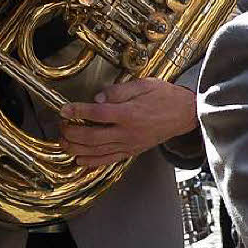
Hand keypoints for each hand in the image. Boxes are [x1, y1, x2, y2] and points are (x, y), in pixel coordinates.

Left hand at [58, 78, 197, 166]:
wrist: (186, 114)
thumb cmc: (166, 97)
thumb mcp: (145, 85)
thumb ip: (120, 91)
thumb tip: (98, 97)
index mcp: (130, 113)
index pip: (97, 113)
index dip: (78, 111)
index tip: (65, 109)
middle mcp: (128, 132)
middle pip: (92, 136)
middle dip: (72, 132)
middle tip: (61, 125)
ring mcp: (130, 144)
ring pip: (97, 151)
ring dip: (77, 148)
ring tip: (64, 142)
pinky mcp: (132, 151)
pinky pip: (109, 160)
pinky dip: (92, 162)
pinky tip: (80, 159)